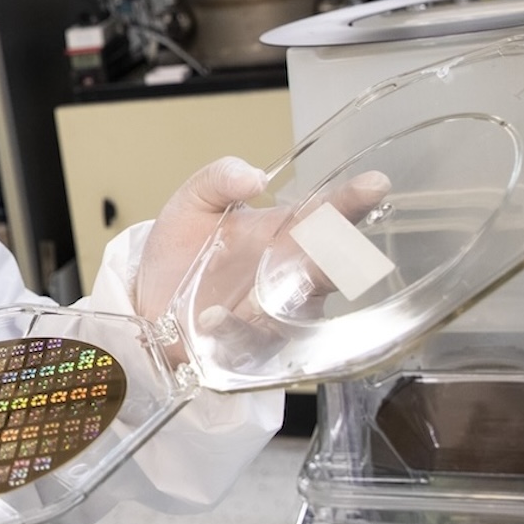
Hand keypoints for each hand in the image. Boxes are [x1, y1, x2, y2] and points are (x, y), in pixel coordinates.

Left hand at [134, 157, 390, 355]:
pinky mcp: (251, 348)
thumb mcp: (194, 201)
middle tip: (340, 236)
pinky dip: (235, 329)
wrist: (148, 302)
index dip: (351, 201)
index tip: (374, 184)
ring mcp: (277, 313)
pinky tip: (213, 317)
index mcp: (286, 233)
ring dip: (296, 294)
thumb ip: (221, 177)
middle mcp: (291, 274)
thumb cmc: (183, 251)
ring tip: (285, 274)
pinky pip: (252, 342)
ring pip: (301, 307)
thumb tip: (255, 176)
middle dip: (341, 250)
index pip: (327, 215)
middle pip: (330, 263)